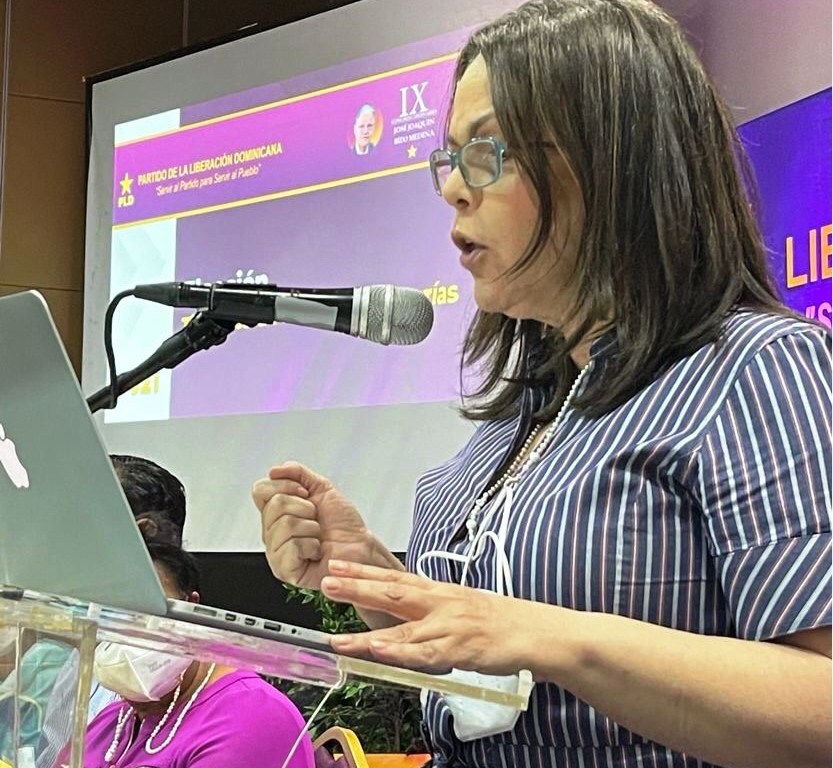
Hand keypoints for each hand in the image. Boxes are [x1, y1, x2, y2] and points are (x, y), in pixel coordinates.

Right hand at [252, 462, 379, 589]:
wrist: (361, 548)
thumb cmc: (344, 524)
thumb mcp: (322, 488)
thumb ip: (298, 473)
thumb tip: (275, 470)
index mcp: (276, 513)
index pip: (261, 491)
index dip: (285, 486)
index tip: (306, 493)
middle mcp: (272, 532)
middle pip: (275, 505)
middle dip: (305, 508)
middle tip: (316, 518)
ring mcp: (276, 552)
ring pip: (285, 524)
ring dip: (311, 527)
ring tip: (318, 536)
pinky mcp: (284, 569)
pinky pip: (291, 546)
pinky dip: (311, 545)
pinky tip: (316, 552)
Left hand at [321, 560, 540, 674]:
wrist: (536, 632)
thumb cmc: (501, 621)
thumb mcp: (462, 606)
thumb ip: (433, 610)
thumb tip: (408, 615)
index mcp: (440, 591)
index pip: (395, 577)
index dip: (364, 571)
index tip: (338, 564)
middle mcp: (440, 603)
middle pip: (392, 594)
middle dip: (357, 588)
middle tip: (327, 581)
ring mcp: (449, 626)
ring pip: (401, 631)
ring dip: (367, 635)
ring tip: (337, 636)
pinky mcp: (459, 648)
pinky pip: (424, 653)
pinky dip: (400, 653)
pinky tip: (380, 652)